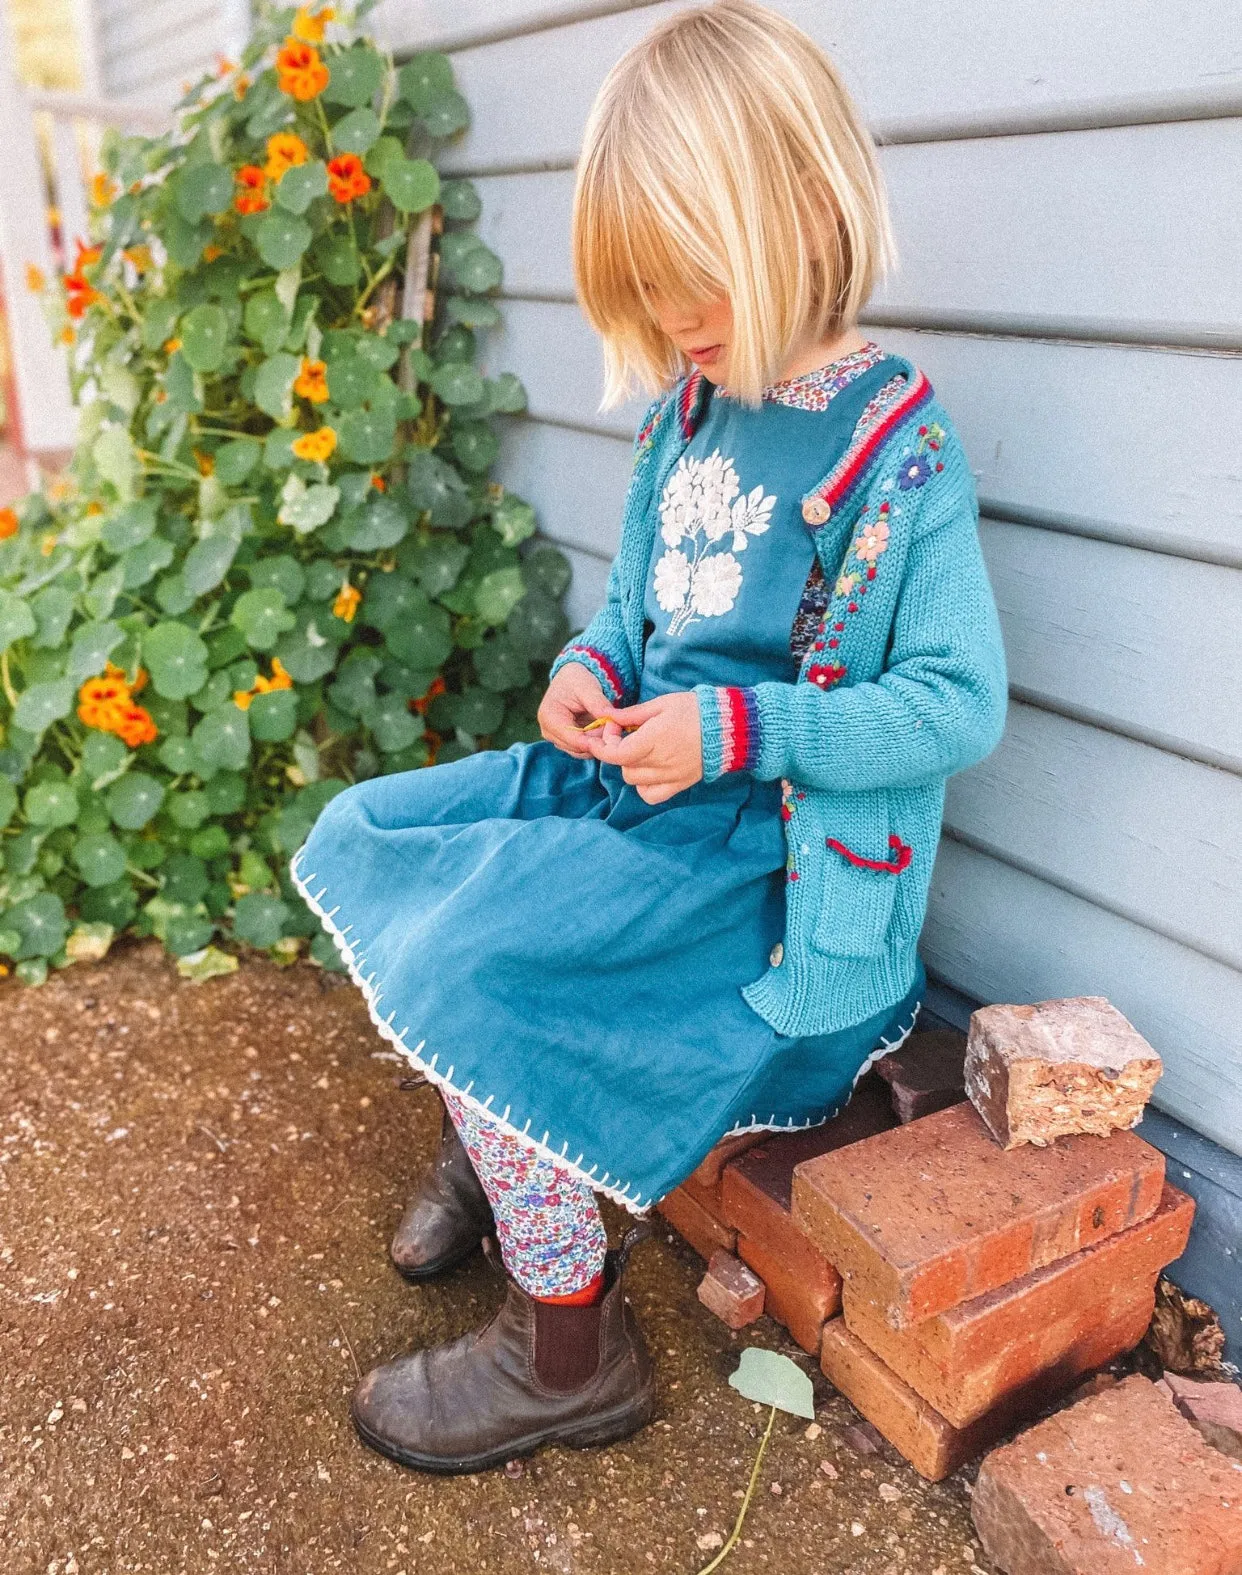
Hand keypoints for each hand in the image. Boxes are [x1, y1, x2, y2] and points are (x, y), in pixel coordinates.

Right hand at [537, 662, 611, 757]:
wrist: (572, 678)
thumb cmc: (578, 679)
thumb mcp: (588, 688)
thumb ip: (598, 705)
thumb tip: (611, 719)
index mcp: (549, 717)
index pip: (572, 739)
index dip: (593, 742)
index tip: (612, 737)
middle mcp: (548, 731)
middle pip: (576, 748)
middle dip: (596, 740)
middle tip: (613, 727)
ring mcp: (555, 738)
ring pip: (580, 751)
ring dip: (596, 742)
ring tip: (607, 725)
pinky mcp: (564, 741)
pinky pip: (582, 749)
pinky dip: (594, 742)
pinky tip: (602, 729)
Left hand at [584, 691, 702, 803]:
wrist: (729, 727)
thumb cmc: (695, 710)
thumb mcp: (662, 704)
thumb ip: (632, 714)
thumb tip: (608, 716)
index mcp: (653, 739)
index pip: (616, 754)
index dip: (603, 746)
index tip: (606, 731)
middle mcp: (660, 762)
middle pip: (623, 767)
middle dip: (616, 751)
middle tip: (624, 734)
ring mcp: (670, 776)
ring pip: (634, 781)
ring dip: (629, 767)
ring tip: (638, 751)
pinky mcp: (680, 784)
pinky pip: (651, 796)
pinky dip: (643, 787)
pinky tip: (648, 771)